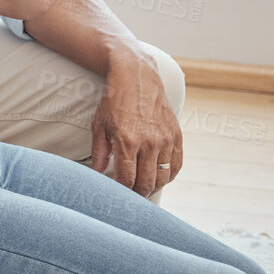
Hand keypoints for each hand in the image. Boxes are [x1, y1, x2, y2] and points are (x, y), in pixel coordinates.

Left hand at [91, 53, 182, 196]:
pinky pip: (176, 165)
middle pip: (146, 183)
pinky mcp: (176, 134)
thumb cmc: (113, 101)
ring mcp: (165, 139)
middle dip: (137, 194)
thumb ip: (99, 151)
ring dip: (153, 187)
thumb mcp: (99, 125)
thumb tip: (96, 174)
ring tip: (143, 189)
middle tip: (130, 197)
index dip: (121, 192)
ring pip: (163, 177)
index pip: (127, 179)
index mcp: (127, 141)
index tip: (116, 195)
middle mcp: (149, 142)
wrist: (137, 76)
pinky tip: (159, 178)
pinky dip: (169, 176)